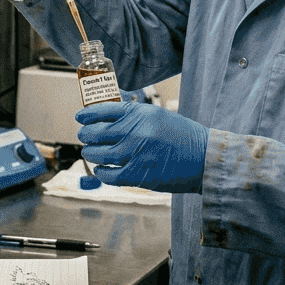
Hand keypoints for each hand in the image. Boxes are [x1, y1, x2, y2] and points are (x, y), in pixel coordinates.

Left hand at [77, 101, 208, 192]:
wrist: (204, 159)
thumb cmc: (183, 137)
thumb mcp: (159, 116)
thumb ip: (134, 114)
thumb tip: (109, 112)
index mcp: (141, 113)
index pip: (104, 110)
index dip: (88, 114)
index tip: (80, 117)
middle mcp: (136, 131)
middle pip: (96, 132)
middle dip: (86, 135)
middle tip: (84, 136)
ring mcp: (136, 153)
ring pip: (99, 154)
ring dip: (91, 153)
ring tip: (91, 152)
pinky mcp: (138, 175)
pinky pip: (109, 174)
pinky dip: (102, 172)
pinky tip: (102, 169)